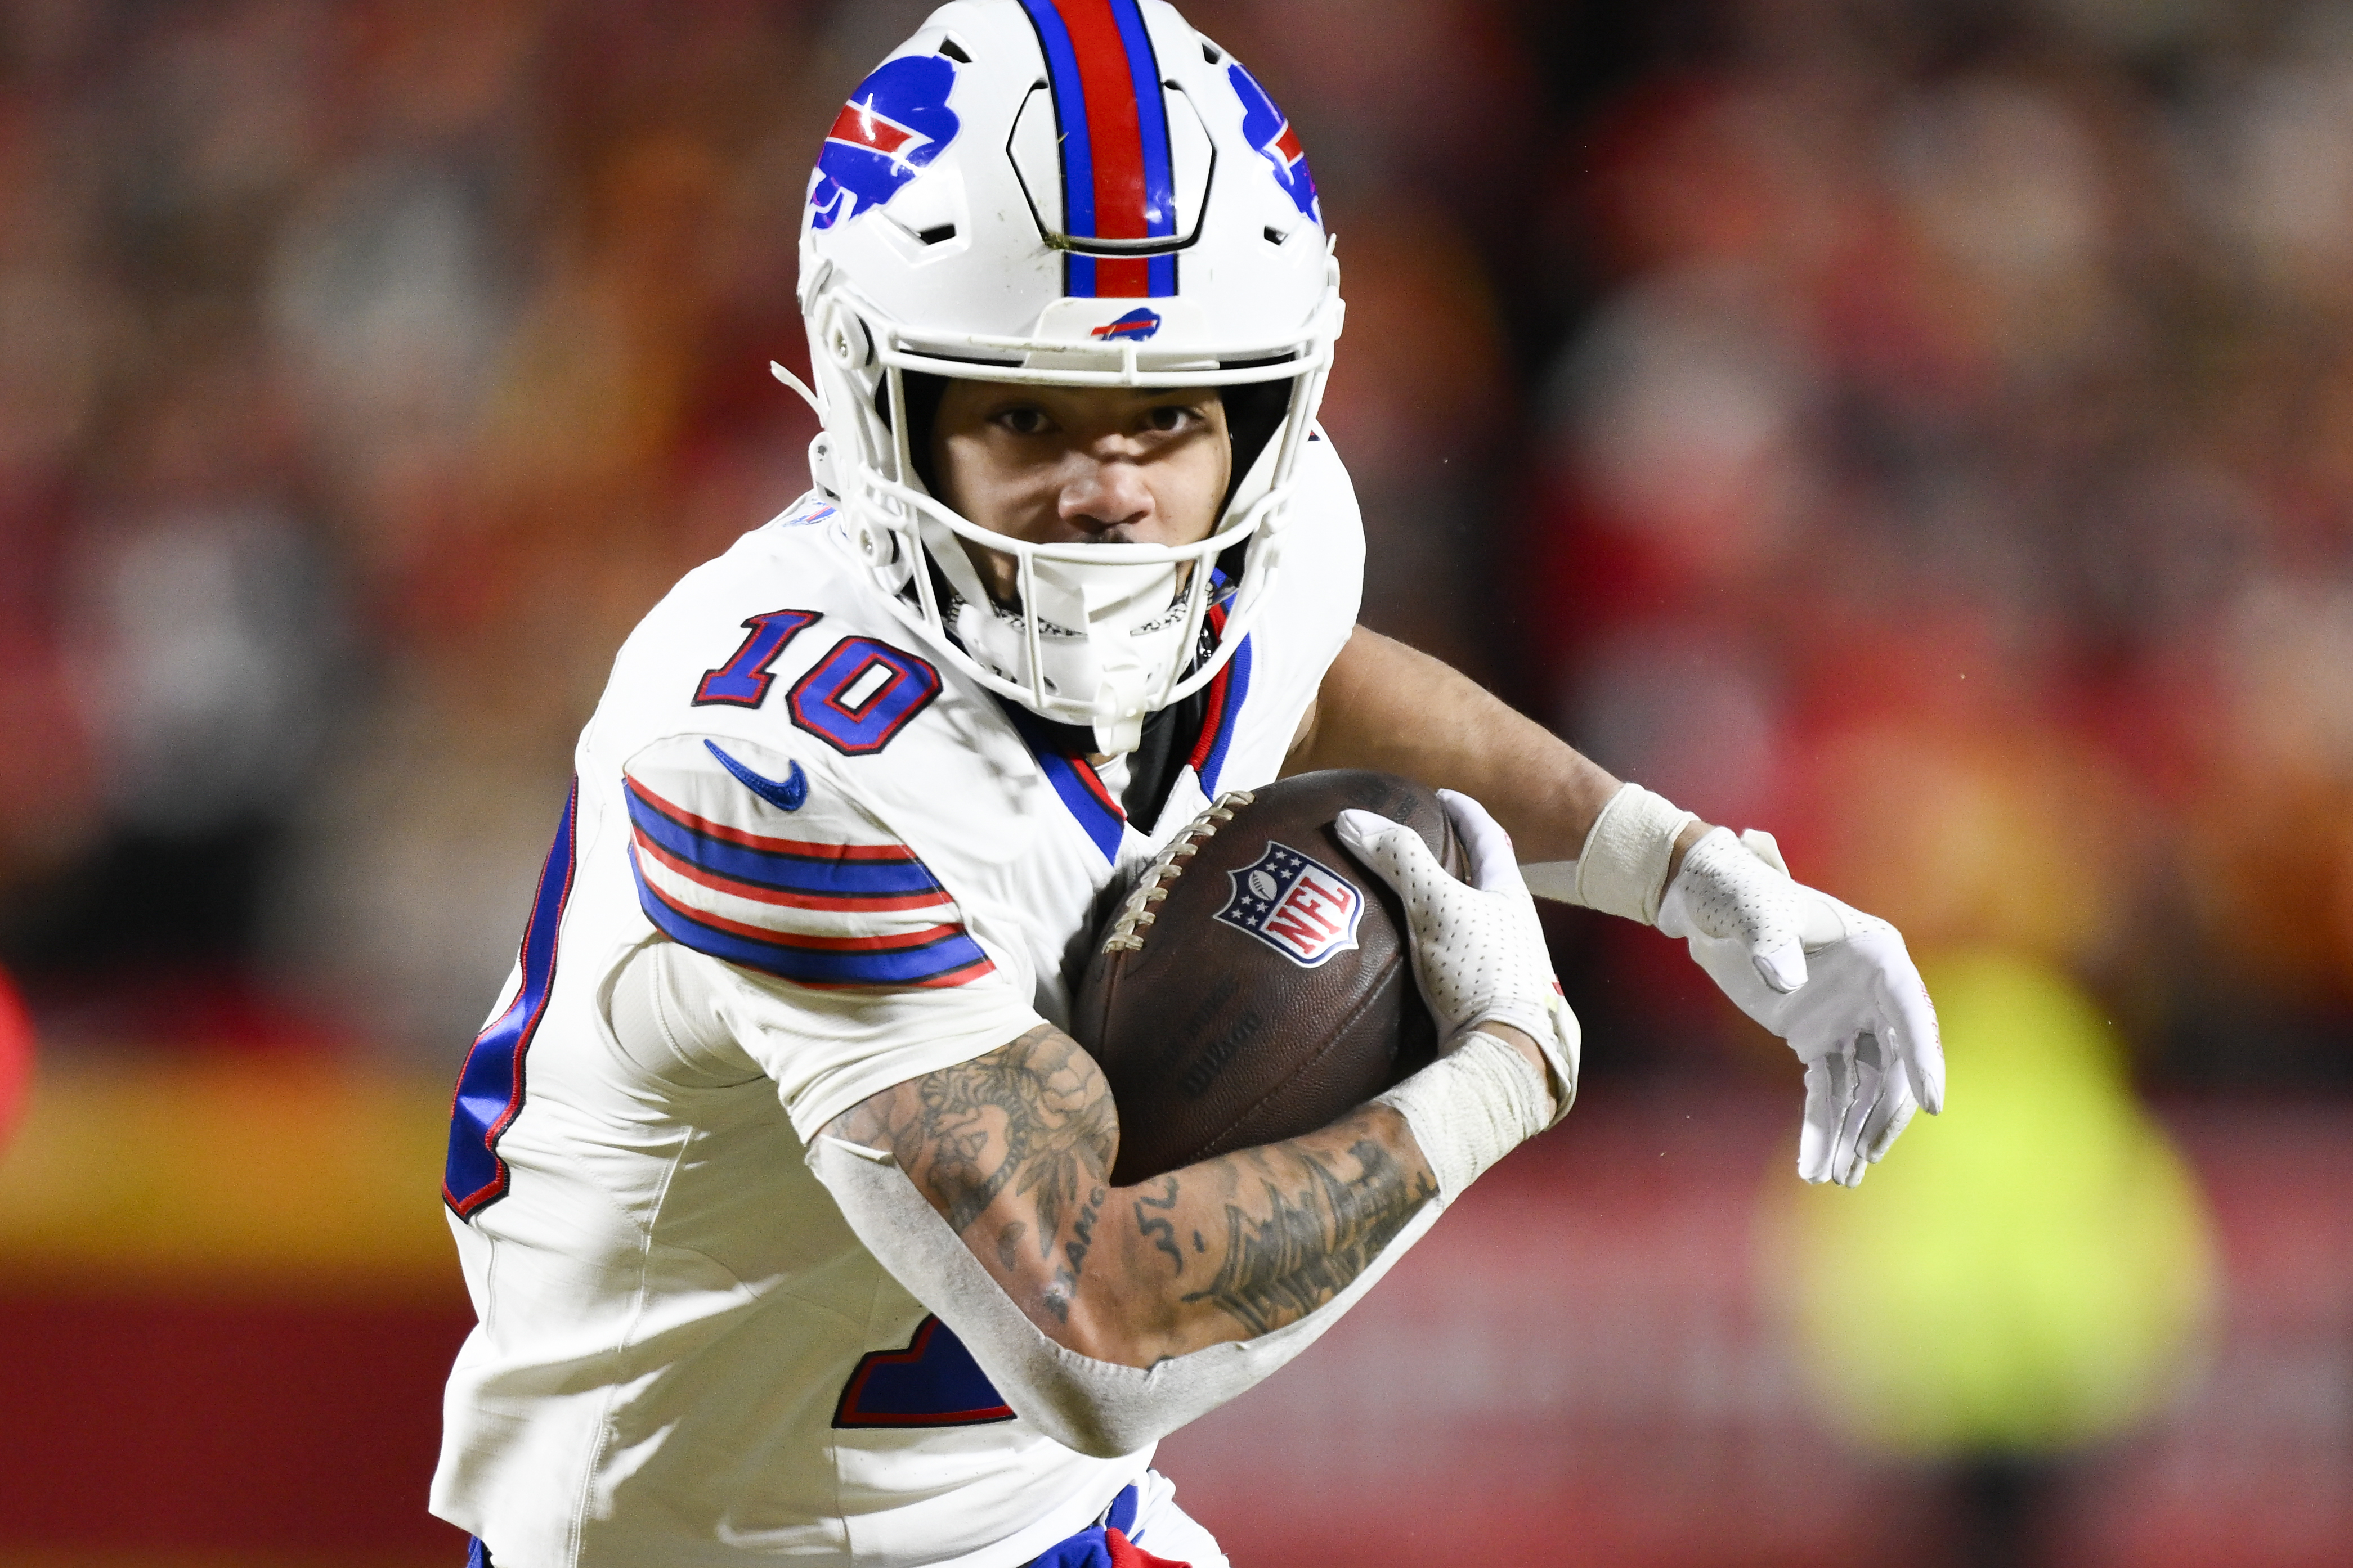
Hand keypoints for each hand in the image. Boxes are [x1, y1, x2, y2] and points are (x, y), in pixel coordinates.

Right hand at [1336, 791, 1578, 1119]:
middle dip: (1450, 860)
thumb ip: (1397, 859)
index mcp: (1510, 895)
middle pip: (1482, 879)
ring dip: (1438, 908)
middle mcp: (1512, 928)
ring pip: (1468, 922)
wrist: (1504, 1054)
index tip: (1440, 796)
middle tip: (1414, 845)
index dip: (1465, 811)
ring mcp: (1501, 967)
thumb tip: (1351, 818)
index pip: (1489, 837)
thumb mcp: (1435, 904)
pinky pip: (1453, 960)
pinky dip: (1428, 948)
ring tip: (1399, 900)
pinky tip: (1402, 960)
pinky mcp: (1483, 1000)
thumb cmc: (1479, 972)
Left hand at [1659, 828, 1943, 1185]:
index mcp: (1877, 952)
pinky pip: (1827, 1091)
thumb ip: (1771, 940)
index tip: (1932, 1105)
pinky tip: (1813, 1164)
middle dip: (1881, 1114)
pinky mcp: (1817, 1041)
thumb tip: (1787, 983)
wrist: (1710, 906)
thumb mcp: (1754, 908)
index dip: (1923, 1058)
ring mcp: (1848, 1020)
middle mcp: (1873, 991)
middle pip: (1892, 1063)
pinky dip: (1821, 1126)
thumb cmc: (1740, 894)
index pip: (1910, 1011)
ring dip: (1850, 1132)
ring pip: (1861, 1087)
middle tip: (1862, 1158)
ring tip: (1835, 1178)